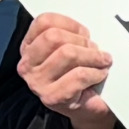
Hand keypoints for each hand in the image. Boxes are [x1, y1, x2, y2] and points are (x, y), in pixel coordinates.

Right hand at [17, 11, 118, 128]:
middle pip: (54, 37)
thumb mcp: (71, 48)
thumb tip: (86, 27)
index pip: (44, 22)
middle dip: (82, 40)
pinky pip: (79, 75)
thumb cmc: (79, 73)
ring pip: (68, 53)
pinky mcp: (52, 97)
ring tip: (101, 62)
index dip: (70, 24)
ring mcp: (37, 83)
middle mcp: (27, 65)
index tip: (84, 33)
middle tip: (95, 49)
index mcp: (29, 47)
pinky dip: (96, 73)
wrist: (87, 107)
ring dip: (92, 56)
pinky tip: (100, 75)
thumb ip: (72, 34)